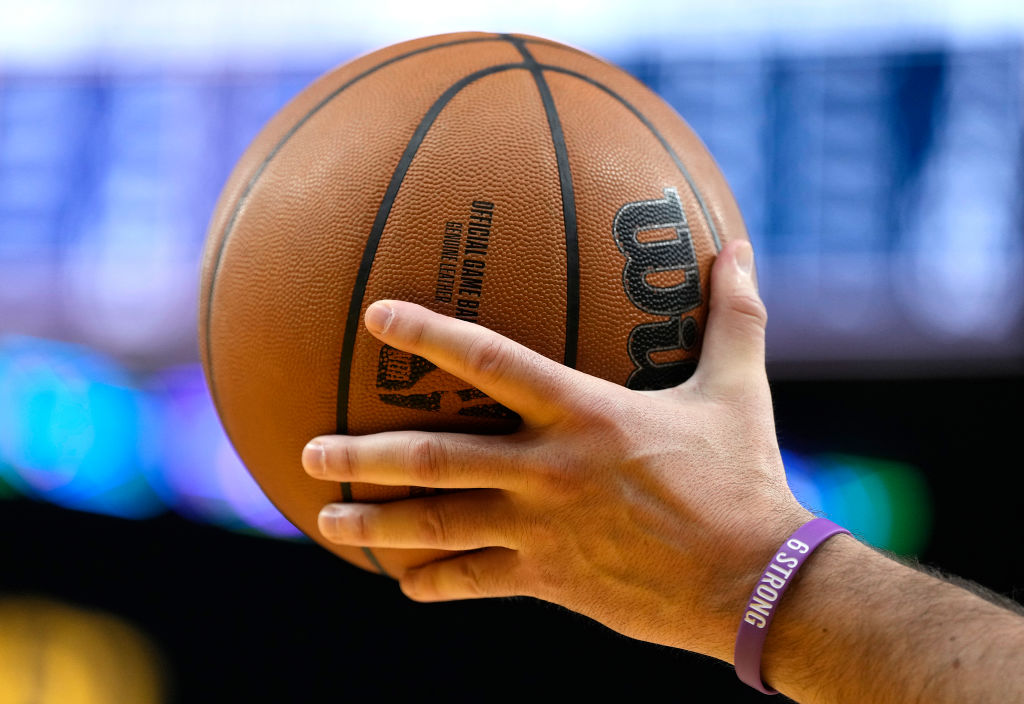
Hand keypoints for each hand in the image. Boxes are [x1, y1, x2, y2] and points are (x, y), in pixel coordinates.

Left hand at [301, 240, 809, 662]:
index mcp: (584, 414)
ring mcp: (539, 532)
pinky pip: (475, 583)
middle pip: (434, 460)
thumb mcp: (740, 390)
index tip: (376, 314)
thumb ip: (732, 316)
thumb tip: (739, 244)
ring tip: (325, 521)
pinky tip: (404, 585)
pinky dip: (435, 583)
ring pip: (438, 529)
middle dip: (364, 456)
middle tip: (308, 450)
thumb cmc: (745, 478)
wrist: (755, 582)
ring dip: (376, 526)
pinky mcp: (548, 582)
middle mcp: (546, 472)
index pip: (490, 362)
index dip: (429, 335)